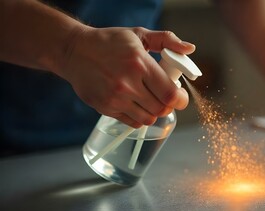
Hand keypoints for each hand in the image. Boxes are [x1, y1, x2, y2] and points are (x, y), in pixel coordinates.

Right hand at [59, 26, 194, 127]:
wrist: (74, 52)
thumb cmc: (109, 42)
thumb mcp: (139, 34)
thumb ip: (167, 40)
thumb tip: (189, 49)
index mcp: (139, 63)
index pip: (170, 94)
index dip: (180, 99)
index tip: (179, 95)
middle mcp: (127, 84)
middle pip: (161, 109)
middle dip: (168, 104)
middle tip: (164, 94)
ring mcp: (115, 98)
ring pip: (148, 119)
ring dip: (153, 111)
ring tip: (149, 98)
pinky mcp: (106, 108)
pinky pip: (133, 122)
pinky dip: (139, 116)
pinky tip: (135, 103)